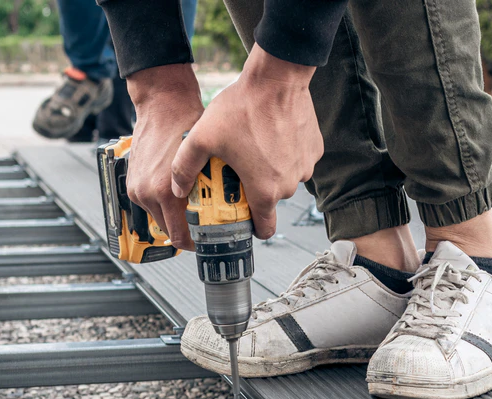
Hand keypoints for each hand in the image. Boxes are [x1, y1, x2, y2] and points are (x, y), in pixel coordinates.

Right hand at [124, 64, 203, 249]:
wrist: (162, 104)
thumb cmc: (185, 124)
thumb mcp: (205, 161)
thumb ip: (209, 190)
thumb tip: (225, 211)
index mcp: (165, 192)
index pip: (179, 237)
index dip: (194, 244)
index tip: (206, 242)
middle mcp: (147, 194)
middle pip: (168, 231)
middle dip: (186, 230)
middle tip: (205, 225)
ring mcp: (137, 189)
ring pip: (159, 217)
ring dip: (174, 215)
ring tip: (193, 206)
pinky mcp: (132, 182)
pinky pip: (150, 203)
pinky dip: (163, 203)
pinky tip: (178, 192)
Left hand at [171, 43, 321, 239]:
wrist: (277, 77)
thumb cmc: (242, 107)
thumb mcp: (201, 138)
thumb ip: (184, 168)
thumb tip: (176, 190)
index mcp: (265, 190)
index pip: (264, 229)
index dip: (251, 227)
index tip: (240, 218)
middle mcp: (290, 183)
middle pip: (271, 200)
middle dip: (255, 191)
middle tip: (237, 172)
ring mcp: (305, 166)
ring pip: (285, 179)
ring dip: (270, 171)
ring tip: (252, 149)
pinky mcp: (315, 149)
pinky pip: (297, 160)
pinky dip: (285, 154)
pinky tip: (270, 136)